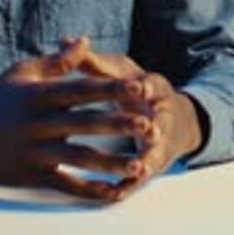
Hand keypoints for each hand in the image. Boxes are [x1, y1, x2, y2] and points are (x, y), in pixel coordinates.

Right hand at [0, 38, 158, 201]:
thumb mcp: (22, 73)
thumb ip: (57, 61)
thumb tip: (86, 41)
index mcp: (39, 95)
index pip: (81, 90)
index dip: (111, 88)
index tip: (139, 86)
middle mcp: (39, 123)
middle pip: (86, 123)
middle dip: (120, 125)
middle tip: (151, 125)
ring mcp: (35, 152)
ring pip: (80, 158)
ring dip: (112, 162)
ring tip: (140, 164)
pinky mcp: (33, 176)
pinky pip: (67, 185)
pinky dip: (92, 190)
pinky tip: (115, 191)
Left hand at [77, 47, 205, 200]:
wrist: (170, 120)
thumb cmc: (134, 89)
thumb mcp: (120, 72)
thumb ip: (93, 61)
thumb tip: (63, 40)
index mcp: (153, 88)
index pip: (153, 84)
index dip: (146, 86)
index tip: (138, 87)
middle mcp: (160, 115)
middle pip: (160, 120)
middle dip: (154, 125)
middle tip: (149, 130)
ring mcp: (158, 143)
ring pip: (154, 153)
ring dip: (147, 160)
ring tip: (136, 168)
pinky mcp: (150, 165)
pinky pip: (140, 179)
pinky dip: (130, 185)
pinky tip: (115, 193)